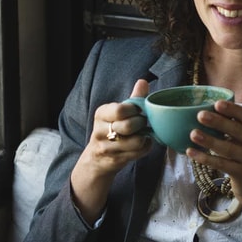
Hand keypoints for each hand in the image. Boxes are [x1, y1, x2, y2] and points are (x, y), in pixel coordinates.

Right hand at [70, 79, 152, 223]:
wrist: (97, 159)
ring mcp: (106, 147)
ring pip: (136, 141)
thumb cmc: (111, 130)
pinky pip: (139, 152)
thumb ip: (132, 99)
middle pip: (129, 126)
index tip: (137, 111)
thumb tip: (143, 82)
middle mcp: (100, 130)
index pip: (120, 110)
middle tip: (142, 123)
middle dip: (141, 124)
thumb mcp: (117, 113)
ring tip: (142, 135)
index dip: (135, 110)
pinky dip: (144, 148)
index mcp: (101, 114)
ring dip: (144, 138)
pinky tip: (141, 145)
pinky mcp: (115, 160)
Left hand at [186, 100, 241, 241]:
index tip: (217, 103)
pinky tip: (191, 153)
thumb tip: (208, 115)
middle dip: (218, 121)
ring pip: (228, 148)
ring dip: (209, 140)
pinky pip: (222, 164)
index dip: (232, 109)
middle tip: (200, 115)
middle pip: (236, 130)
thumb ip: (233, 132)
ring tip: (192, 134)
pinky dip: (205, 158)